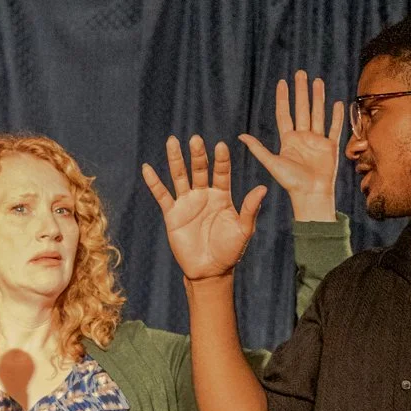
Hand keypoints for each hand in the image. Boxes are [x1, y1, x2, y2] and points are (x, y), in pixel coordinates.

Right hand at [142, 135, 265, 282]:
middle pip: (199, 169)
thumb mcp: (243, 230)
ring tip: (172, 141)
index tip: (220, 145)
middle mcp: (204, 195)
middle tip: (195, 139)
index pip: (221, 172)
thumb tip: (263, 188)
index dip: (221, 160)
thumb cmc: (230, 251)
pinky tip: (147, 168)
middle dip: (197, 155)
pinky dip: (154, 182)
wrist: (210, 271)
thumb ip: (250, 209)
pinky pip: (162, 195)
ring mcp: (187, 203)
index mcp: (222, 196)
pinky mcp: (173, 214)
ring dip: (176, 159)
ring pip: (180, 176)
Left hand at [238, 71, 343, 221]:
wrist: (311, 195)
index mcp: (288, 140)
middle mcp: (303, 138)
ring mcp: (317, 141)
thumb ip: (258, 149)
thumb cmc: (290, 182)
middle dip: (301, 91)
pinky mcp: (330, 147)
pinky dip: (336, 116)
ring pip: (318, 113)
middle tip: (301, 73)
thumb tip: (239, 136)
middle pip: (302, 109)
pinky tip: (337, 103)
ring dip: (318, 97)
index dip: (283, 98)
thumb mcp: (271, 163)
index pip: (285, 113)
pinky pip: (334, 128)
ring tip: (317, 81)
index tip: (282, 82)